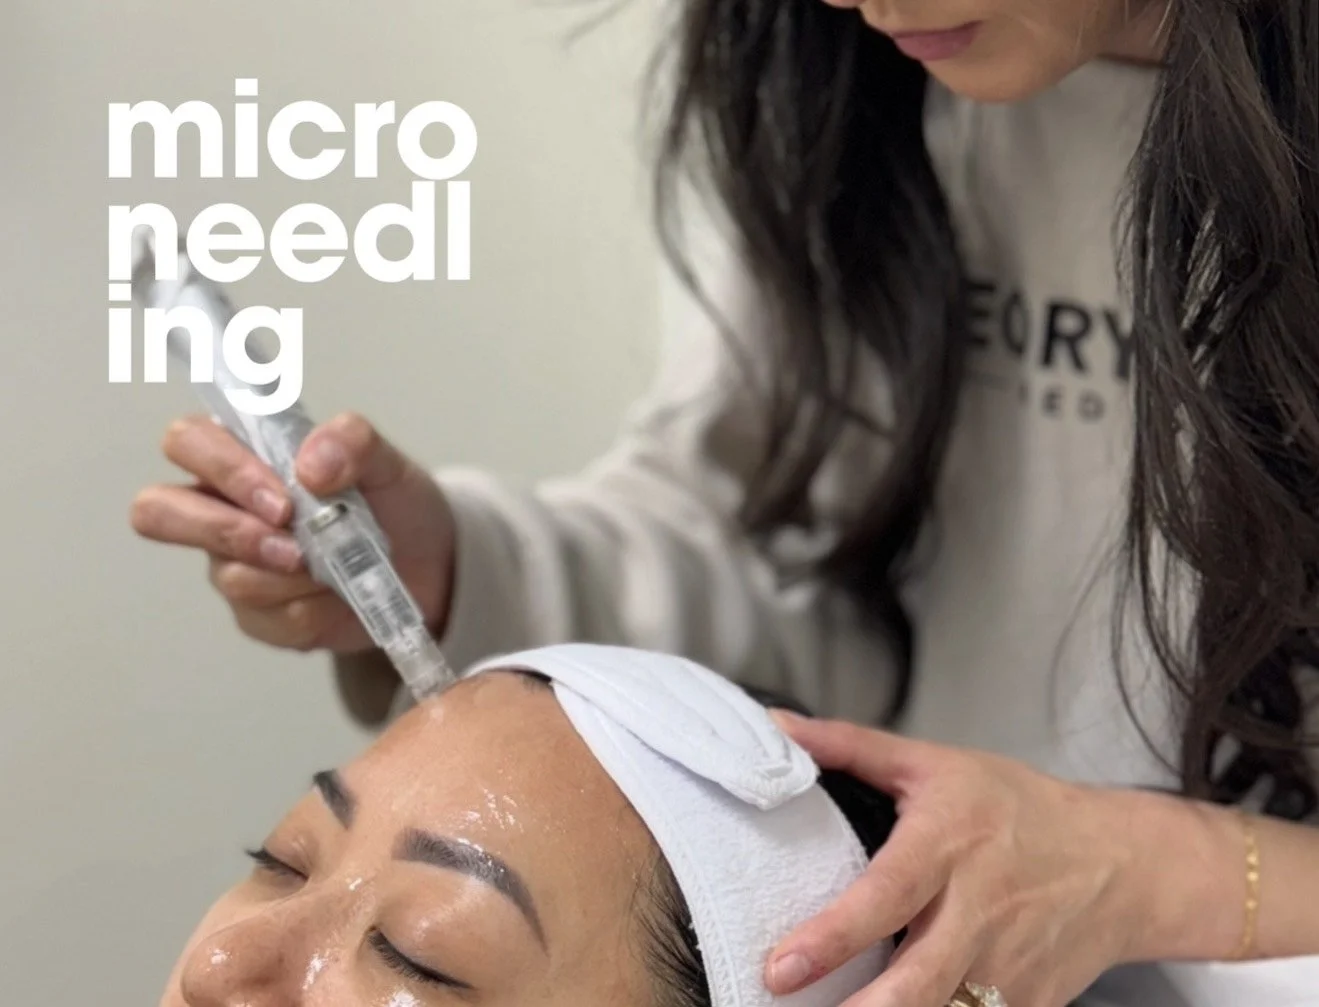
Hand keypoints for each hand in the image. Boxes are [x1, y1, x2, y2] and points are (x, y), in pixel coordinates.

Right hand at [131, 412, 454, 653]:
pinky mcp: (259, 616)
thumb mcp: (386, 461)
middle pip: (159, 511)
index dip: (222, 468)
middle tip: (292, 544)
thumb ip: (353, 442)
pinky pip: (268, 620)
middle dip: (228, 531)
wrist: (429, 564)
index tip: (282, 497)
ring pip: (229, 576)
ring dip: (291, 575)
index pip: (187, 442)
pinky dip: (314, 608)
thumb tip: (312, 464)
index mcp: (243, 455)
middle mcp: (221, 509)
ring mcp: (233, 565)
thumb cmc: (391, 501)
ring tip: (336, 568)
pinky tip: (340, 596)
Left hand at [764, 712, 1158, 1006]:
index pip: (886, 895)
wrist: (1118, 862)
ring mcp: (1006, 967)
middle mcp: (978, 911)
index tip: (781, 965)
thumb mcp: (933, 763)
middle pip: (917, 979)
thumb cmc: (1015, 807)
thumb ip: (850, 747)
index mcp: (949, 845)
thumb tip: (778, 728)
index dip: (832, 935)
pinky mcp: (1026, 1004)